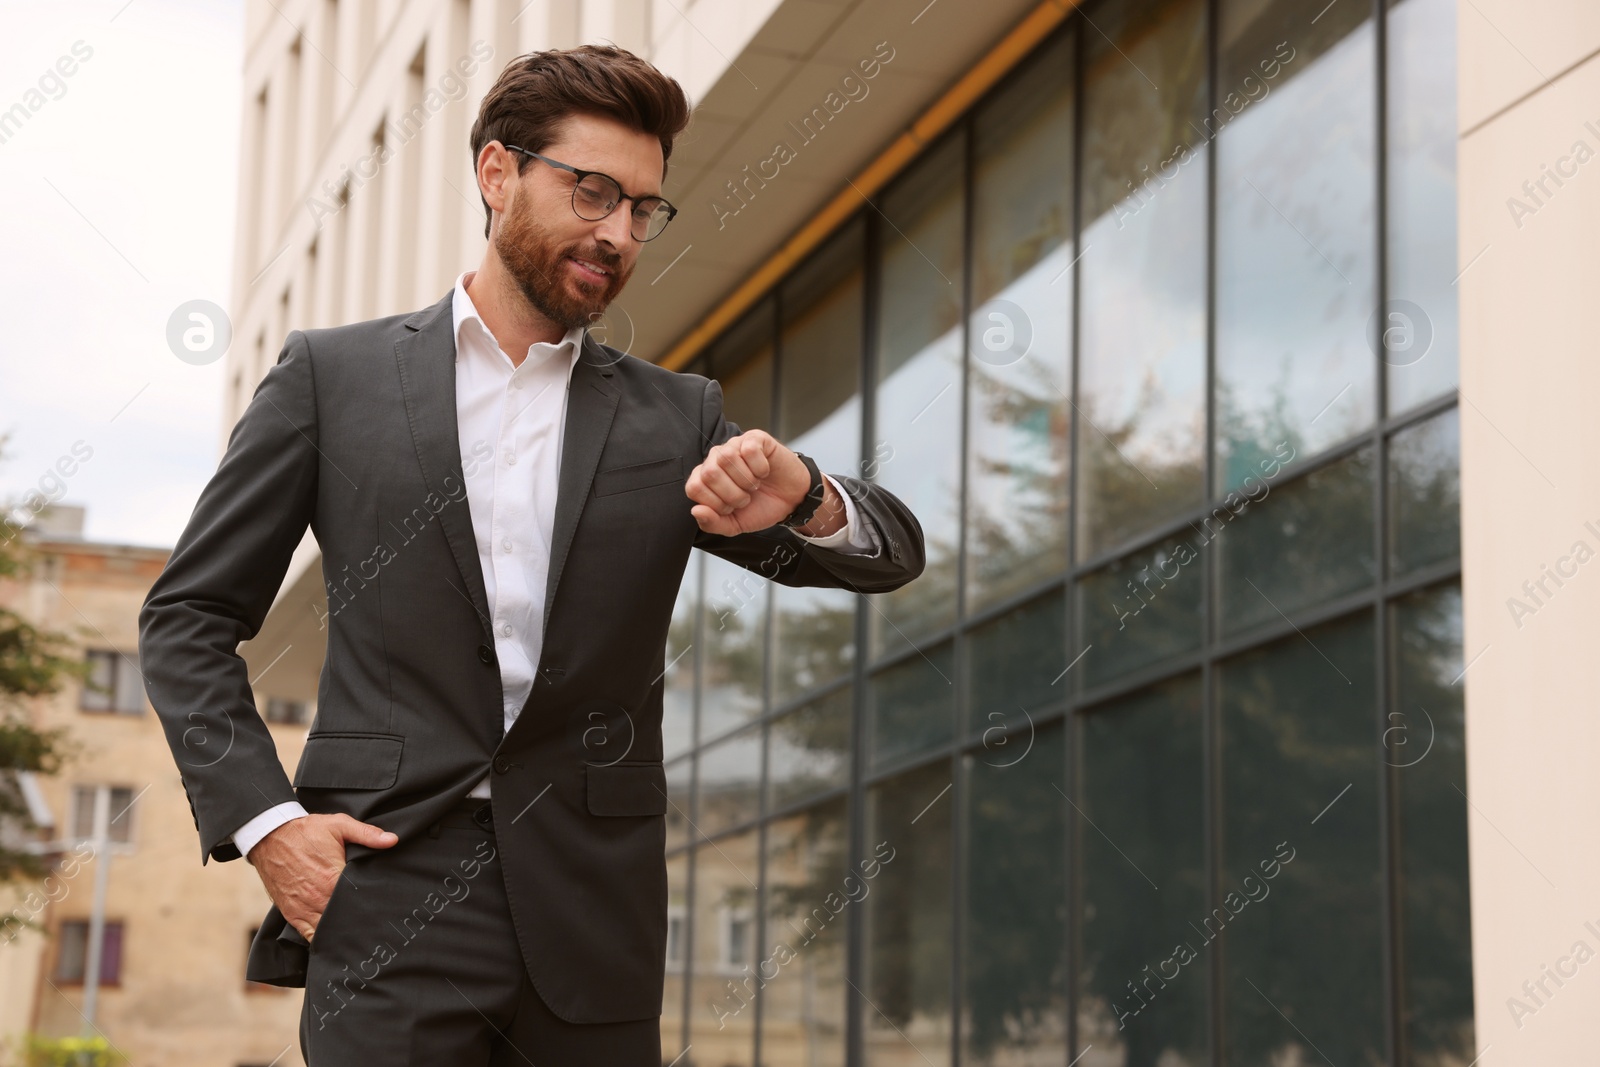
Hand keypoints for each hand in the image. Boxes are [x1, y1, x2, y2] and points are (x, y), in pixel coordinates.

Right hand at [247, 813, 397, 942]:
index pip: (358, 899)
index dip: (371, 903)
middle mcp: (318, 897)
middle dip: (359, 919)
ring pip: (328, 930)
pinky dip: (322, 938)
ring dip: (341, 931)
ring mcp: (303, 908)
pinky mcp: (291, 913)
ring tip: (358, 931)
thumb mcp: (338, 825)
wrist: (270, 837)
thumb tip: (392, 840)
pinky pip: (309, 934)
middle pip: (345, 917)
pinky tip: (335, 938)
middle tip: (375, 921)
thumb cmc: (305, 831)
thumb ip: (367, 834)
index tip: (383, 905)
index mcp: (332, 878)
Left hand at [687, 430, 834, 535]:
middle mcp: (716, 458)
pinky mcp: (754, 438)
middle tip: (746, 497)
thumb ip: (712, 523)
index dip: (715, 504)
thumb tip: (695, 510)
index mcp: (705, 478)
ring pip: (727, 459)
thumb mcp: (734, 524)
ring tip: (755, 484)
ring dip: (747, 481)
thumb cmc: (760, 507)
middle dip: (732, 495)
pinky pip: (749, 450)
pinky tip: (765, 471)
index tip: (731, 508)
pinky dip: (761, 468)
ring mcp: (735, 445)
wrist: (791, 500)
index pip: (694, 488)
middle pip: (709, 473)